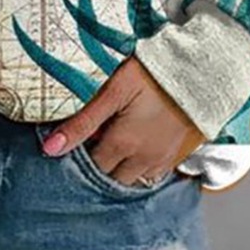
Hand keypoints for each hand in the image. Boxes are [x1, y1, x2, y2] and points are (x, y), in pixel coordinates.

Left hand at [41, 57, 207, 184]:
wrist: (198, 71)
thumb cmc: (152, 74)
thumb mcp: (112, 91)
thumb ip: (83, 122)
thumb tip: (50, 149)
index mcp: (124, 144)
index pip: (90, 165)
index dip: (79, 152)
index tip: (75, 136)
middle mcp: (143, 160)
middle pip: (109, 175)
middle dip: (97, 160)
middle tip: (93, 135)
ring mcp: (161, 160)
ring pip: (129, 178)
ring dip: (117, 165)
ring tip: (112, 138)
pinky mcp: (174, 156)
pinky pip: (149, 175)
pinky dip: (136, 166)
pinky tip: (132, 145)